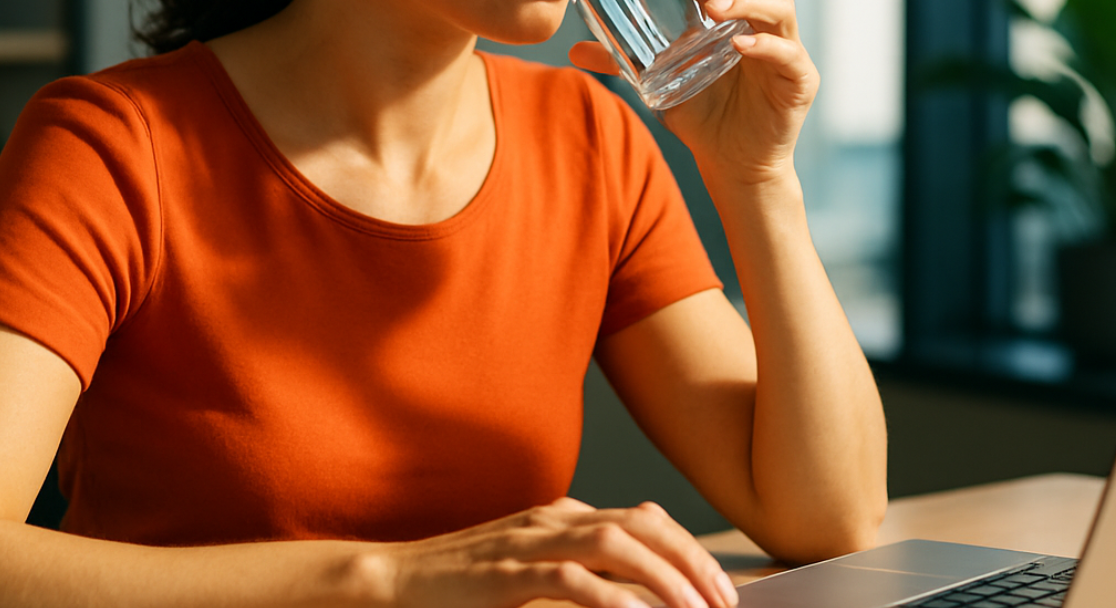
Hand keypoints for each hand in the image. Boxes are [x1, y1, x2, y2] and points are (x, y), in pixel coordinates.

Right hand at [384, 497, 738, 607]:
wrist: (390, 582)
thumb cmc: (462, 584)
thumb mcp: (530, 568)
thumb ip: (578, 570)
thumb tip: (636, 595)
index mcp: (562, 517)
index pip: (644, 518)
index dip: (690, 548)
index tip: (723, 586)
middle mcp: (552, 520)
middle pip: (641, 525)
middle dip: (691, 562)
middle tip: (725, 602)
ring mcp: (527, 543)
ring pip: (614, 545)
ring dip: (664, 578)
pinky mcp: (503, 575)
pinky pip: (567, 581)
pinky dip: (608, 599)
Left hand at [569, 0, 816, 186]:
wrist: (731, 162)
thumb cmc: (702, 110)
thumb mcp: (657, 79)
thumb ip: (622, 59)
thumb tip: (575, 49)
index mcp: (733, 3)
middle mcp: (762, 17)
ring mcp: (785, 45)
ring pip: (779, 4)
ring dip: (744, 0)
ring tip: (712, 10)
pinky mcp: (798, 79)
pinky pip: (789, 53)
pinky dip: (766, 45)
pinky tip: (740, 47)